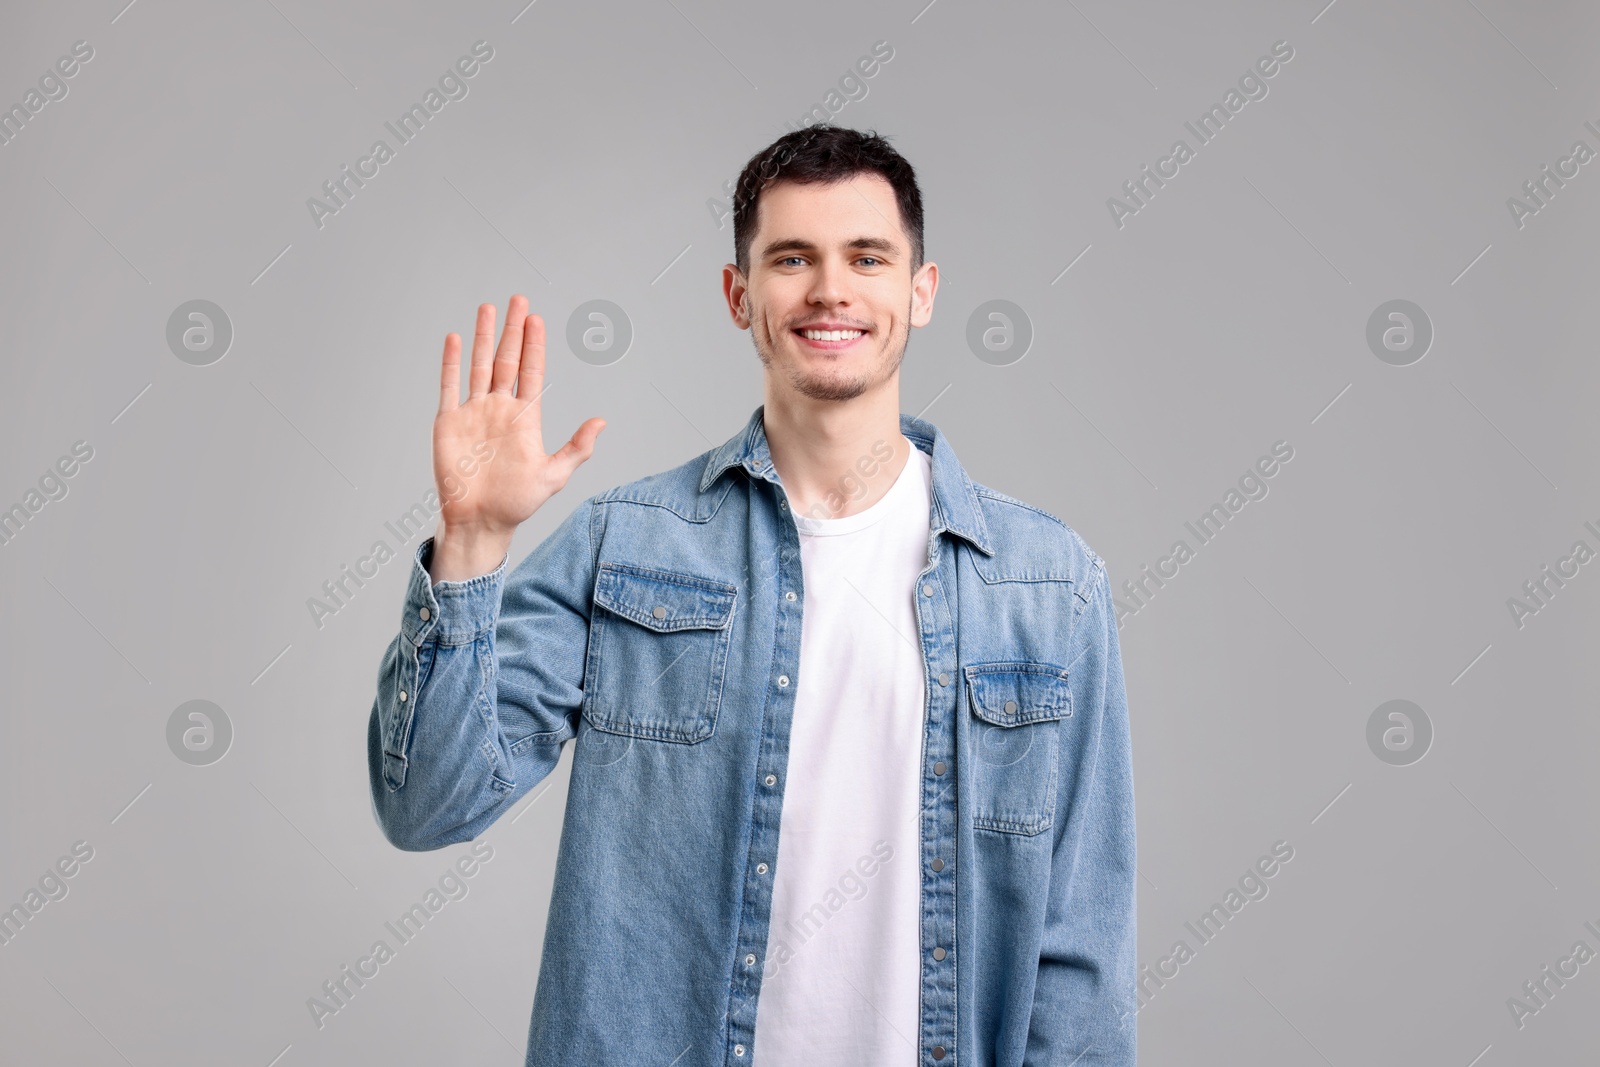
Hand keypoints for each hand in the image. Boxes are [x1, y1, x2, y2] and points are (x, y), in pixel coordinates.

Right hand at [429, 295, 604, 580]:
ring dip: (482, 336)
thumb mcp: (553, 475)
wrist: (480, 520)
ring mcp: (473, 412)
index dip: (535, 345)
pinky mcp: (449, 422)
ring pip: (478, 365)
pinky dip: (450, 362)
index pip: (531, 371)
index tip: (537, 319)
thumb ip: (577, 448)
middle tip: (519, 299)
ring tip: (487, 307)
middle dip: (513, 329)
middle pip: (507, 359)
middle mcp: (499, 408)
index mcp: (525, 418)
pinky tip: (454, 339)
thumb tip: (601, 422)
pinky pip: (449, 386)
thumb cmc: (517, 502)